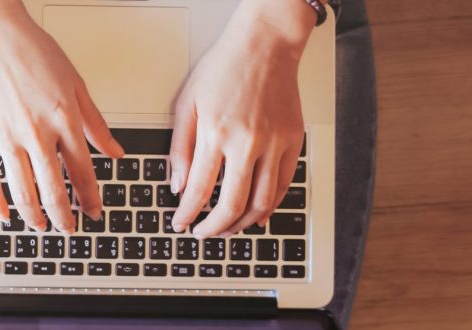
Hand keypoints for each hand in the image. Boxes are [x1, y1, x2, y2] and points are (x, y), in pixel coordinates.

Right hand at [0, 0, 124, 232]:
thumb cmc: (34, 53)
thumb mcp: (77, 85)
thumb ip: (95, 124)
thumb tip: (115, 152)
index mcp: (64, 120)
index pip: (82, 173)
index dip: (90, 198)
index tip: (94, 212)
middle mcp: (36, 133)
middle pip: (53, 189)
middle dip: (64, 216)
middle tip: (69, 228)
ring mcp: (6, 137)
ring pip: (22, 190)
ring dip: (34, 214)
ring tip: (41, 225)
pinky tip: (5, 214)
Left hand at [169, 0, 315, 237]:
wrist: (265, 45)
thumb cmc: (224, 68)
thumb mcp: (187, 103)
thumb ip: (180, 149)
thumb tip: (179, 185)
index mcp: (216, 133)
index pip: (199, 190)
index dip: (187, 215)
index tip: (180, 223)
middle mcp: (248, 142)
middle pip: (232, 205)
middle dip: (214, 228)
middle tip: (202, 233)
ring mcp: (275, 143)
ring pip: (262, 202)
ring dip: (242, 223)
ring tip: (227, 228)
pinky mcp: (293, 141)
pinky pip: (283, 185)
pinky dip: (270, 206)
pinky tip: (257, 214)